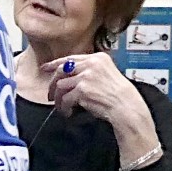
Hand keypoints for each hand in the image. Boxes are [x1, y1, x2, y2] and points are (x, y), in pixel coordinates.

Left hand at [42, 52, 158, 142]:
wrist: (126, 105)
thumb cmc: (117, 94)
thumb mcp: (105, 74)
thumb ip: (89, 71)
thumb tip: (68, 76)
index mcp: (97, 58)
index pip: (70, 58)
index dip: (55, 63)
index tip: (45, 68)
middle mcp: (91, 64)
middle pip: (61, 69)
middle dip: (53, 83)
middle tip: (50, 95)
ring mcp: (86, 76)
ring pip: (61, 85)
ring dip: (58, 99)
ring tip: (60, 107)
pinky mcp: (82, 90)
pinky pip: (65, 99)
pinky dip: (65, 107)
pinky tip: (68, 113)